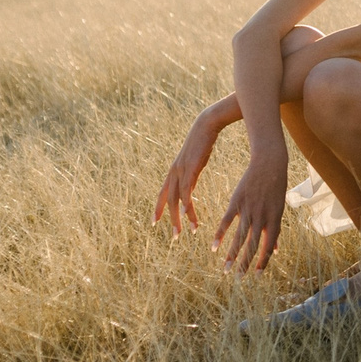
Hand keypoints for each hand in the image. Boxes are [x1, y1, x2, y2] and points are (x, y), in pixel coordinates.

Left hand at [153, 112, 221, 235]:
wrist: (206, 125)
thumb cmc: (203, 141)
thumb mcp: (195, 160)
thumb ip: (191, 174)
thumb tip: (190, 186)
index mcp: (174, 171)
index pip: (163, 194)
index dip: (158, 208)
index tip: (154, 222)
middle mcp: (174, 172)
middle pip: (169, 201)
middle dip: (170, 219)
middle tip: (174, 236)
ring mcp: (181, 171)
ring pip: (177, 200)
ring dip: (181, 217)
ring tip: (186, 232)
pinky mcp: (190, 169)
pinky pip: (187, 191)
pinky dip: (188, 204)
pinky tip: (190, 215)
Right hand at [212, 150, 288, 272]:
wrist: (268, 164)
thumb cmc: (276, 188)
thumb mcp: (279, 209)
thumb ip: (275, 231)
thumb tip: (275, 250)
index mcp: (274, 220)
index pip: (268, 246)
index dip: (263, 261)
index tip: (257, 276)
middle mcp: (262, 217)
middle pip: (252, 245)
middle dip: (244, 263)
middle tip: (237, 278)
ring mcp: (248, 210)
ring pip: (239, 237)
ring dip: (231, 254)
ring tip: (225, 269)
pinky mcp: (236, 202)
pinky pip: (227, 222)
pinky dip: (220, 234)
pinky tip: (214, 247)